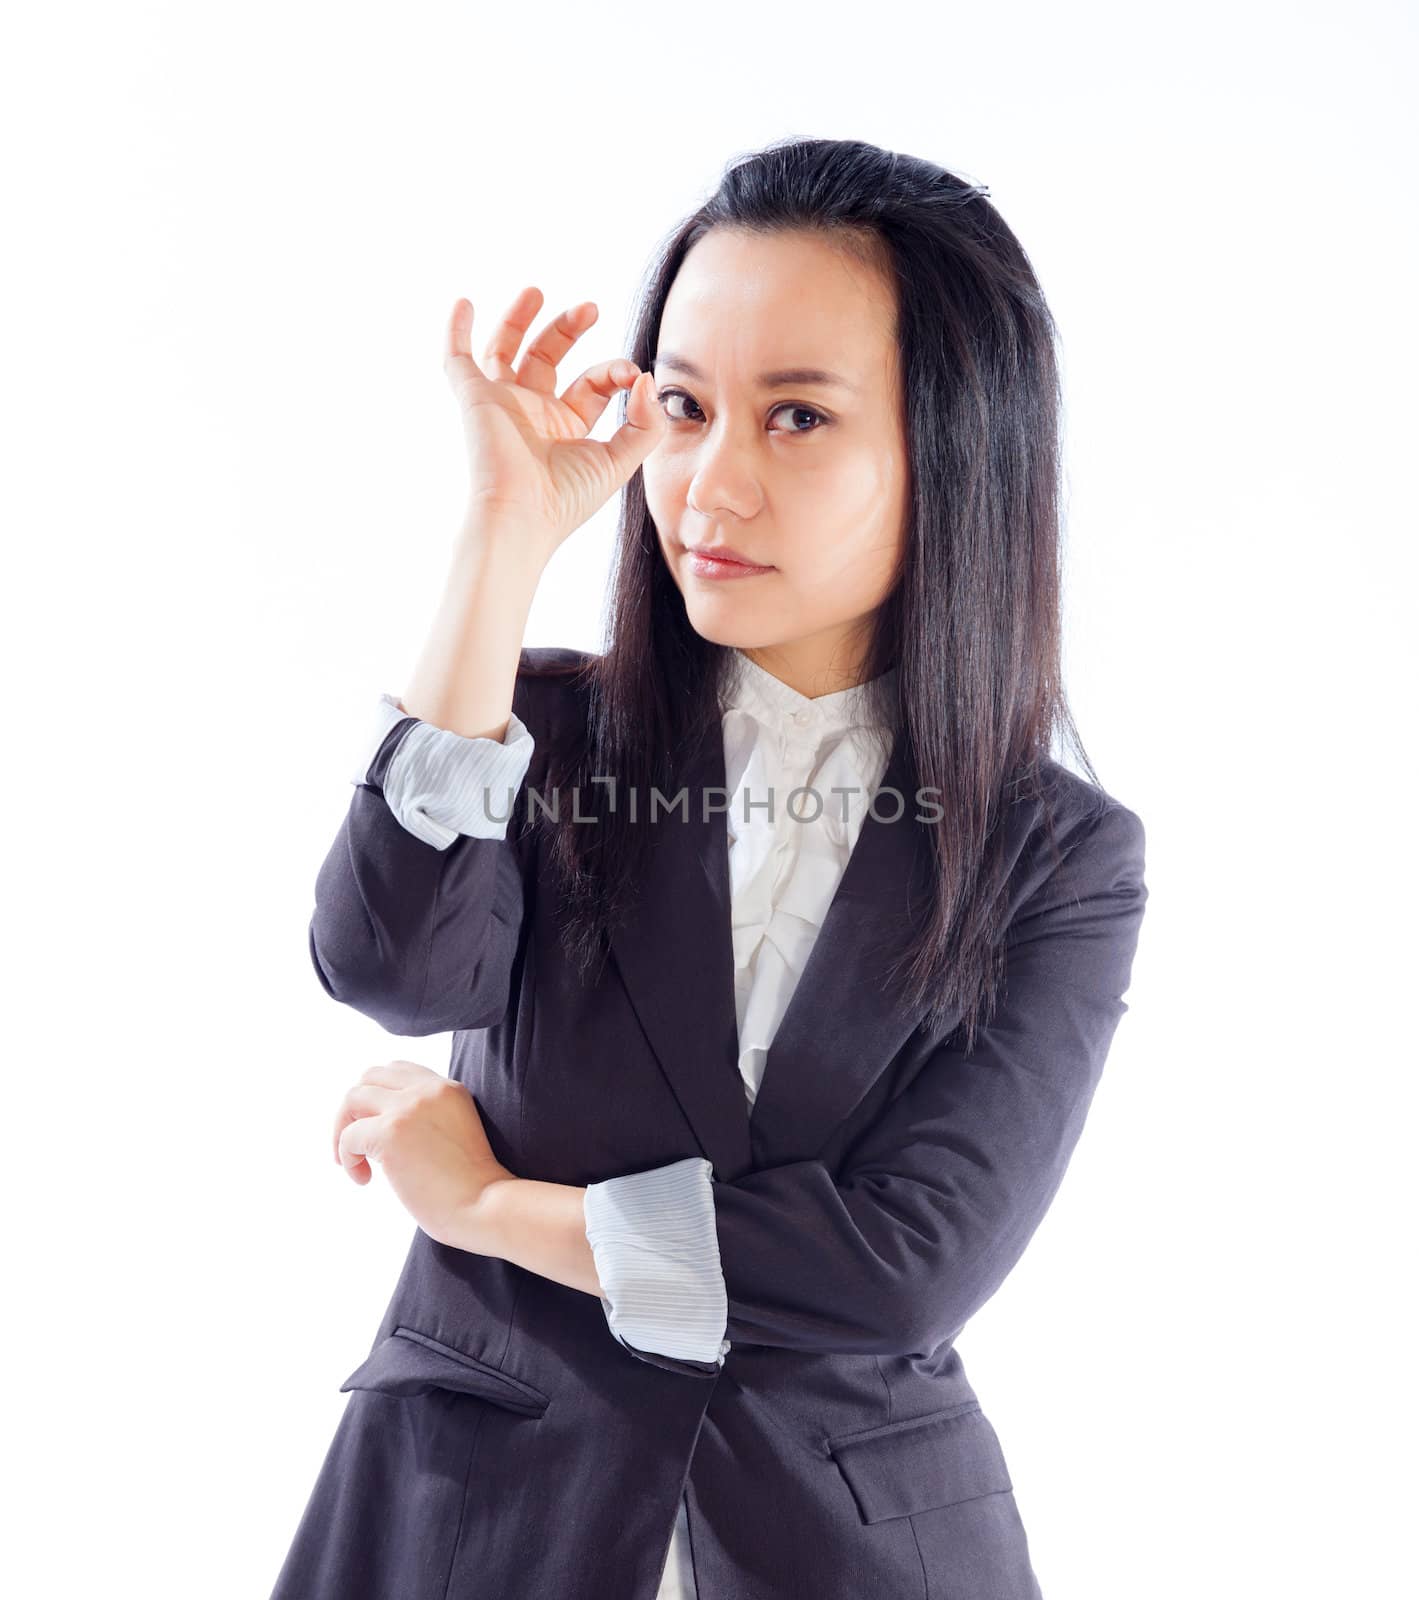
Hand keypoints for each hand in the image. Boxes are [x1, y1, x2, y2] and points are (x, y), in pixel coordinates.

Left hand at [333, 1060, 513, 1251]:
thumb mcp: (457, 1133)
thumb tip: (382, 1130)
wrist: (485, 1207)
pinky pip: (348, 1137)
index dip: (380, 1096)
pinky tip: (363, 1179)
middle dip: (355, 1109)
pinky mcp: (390, 1133)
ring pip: (353, 1098)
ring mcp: (408, 1108)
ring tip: (353, 1162)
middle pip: (370, 1077)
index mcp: (449, 1089)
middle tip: (356, 1144)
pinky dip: (346, 1158)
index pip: (399, 1071)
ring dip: (343, 1130)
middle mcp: (428, 1090)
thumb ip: (429, 1119)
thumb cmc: (473, 1188)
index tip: (378, 1127)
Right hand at [443, 287, 665, 560]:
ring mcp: (502, 404)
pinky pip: (457, 359)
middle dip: (568, 329)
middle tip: (590, 308)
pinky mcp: (474, 400)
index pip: (592, 383)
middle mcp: (533, 413)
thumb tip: (647, 377)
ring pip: (505, 350)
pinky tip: (463, 303)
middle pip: (548, 358)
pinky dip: (456, 331)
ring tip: (537, 290)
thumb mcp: (621, 461)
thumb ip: (645, 422)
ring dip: (520, 319)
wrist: (521, 519)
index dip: (614, 371)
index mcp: (566, 427)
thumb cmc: (567, 501)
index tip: (631, 372)